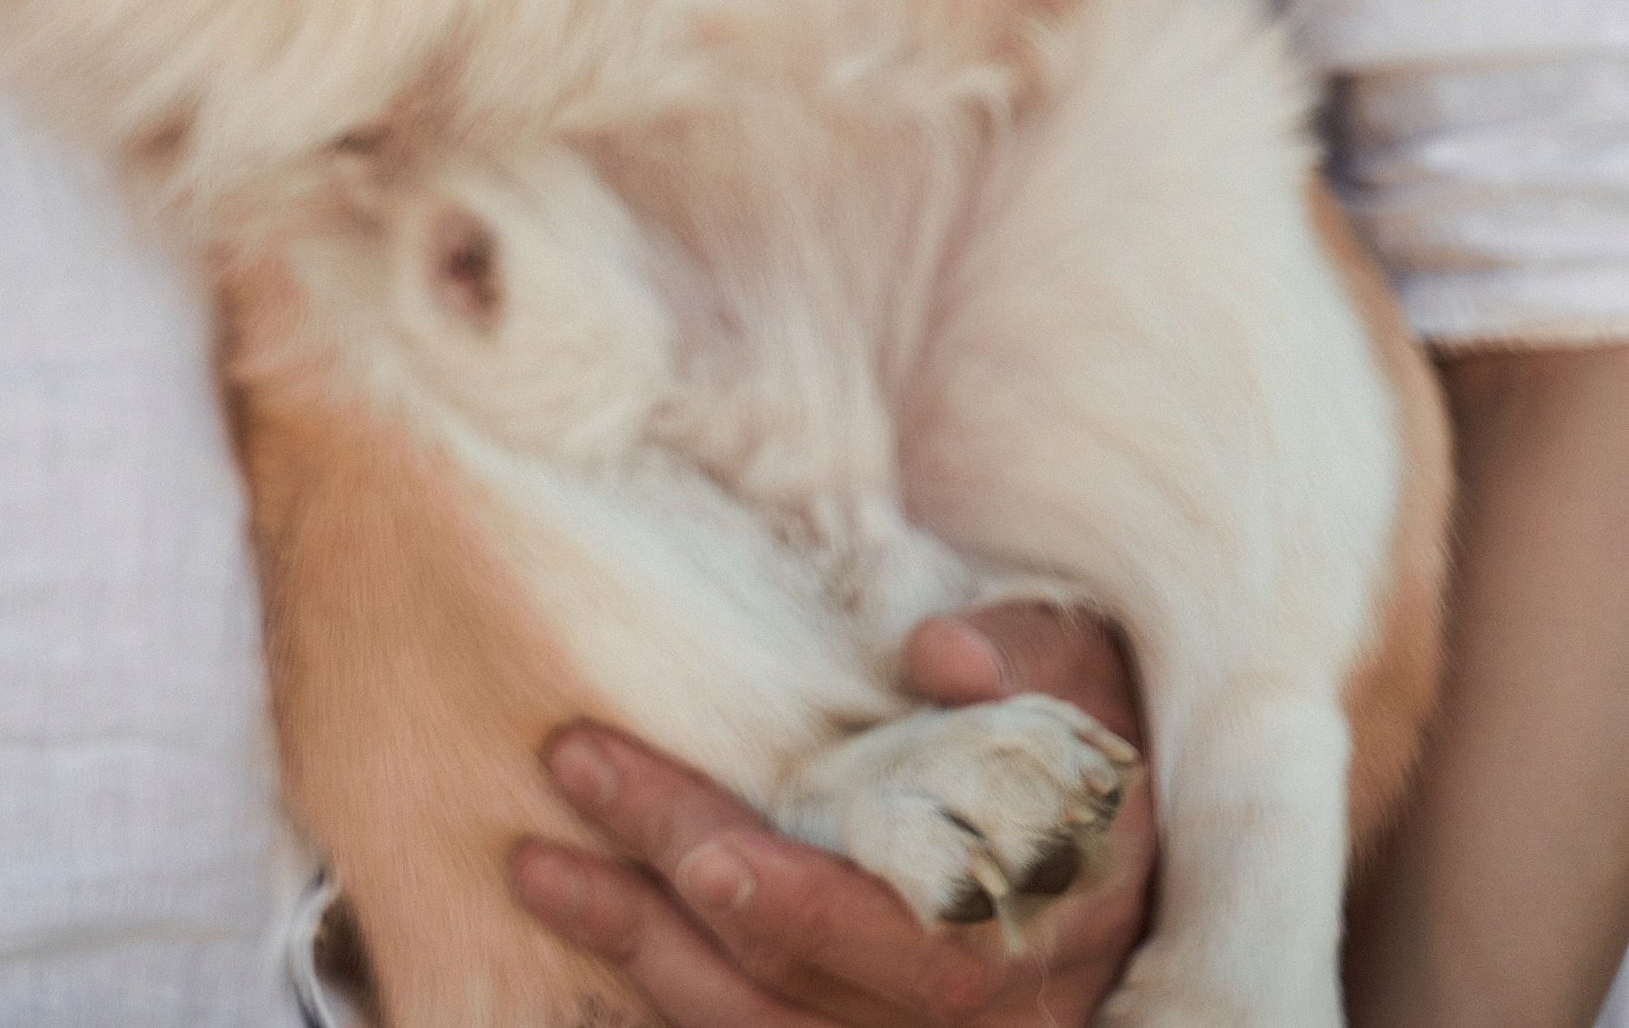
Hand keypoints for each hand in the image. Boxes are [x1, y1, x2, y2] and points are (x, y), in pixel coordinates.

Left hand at [507, 605, 1153, 1026]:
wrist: (1106, 830)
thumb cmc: (1077, 736)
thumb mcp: (1080, 674)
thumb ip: (1023, 657)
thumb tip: (943, 652)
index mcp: (1033, 919)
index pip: (899, 938)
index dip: (795, 902)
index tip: (703, 853)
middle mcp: (972, 1013)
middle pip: (793, 976)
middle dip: (670, 886)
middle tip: (575, 768)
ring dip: (637, 949)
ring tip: (538, 865)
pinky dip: (659, 992)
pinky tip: (586, 933)